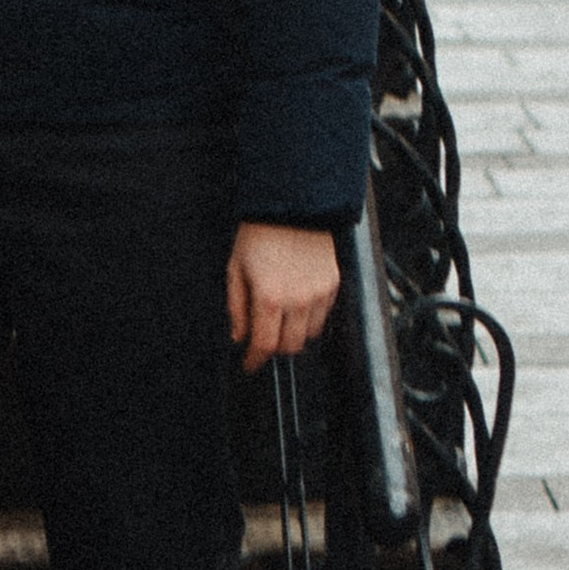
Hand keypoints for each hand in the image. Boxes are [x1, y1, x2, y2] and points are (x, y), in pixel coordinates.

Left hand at [228, 221, 340, 371]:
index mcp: (269, 297)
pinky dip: (309, 319)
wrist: (292, 204)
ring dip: (292, 334)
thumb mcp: (235, 268)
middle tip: (262, 337)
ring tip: (280, 318)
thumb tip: (238, 337)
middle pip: (289, 347)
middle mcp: (297, 300)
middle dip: (273, 348)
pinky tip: (297, 304)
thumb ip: (236, 307)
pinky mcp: (333, 285)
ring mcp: (319, 294)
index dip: (254, 360)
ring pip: (308, 336)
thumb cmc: (260, 233)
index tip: (249, 365)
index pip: (264, 345)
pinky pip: (323, 317)